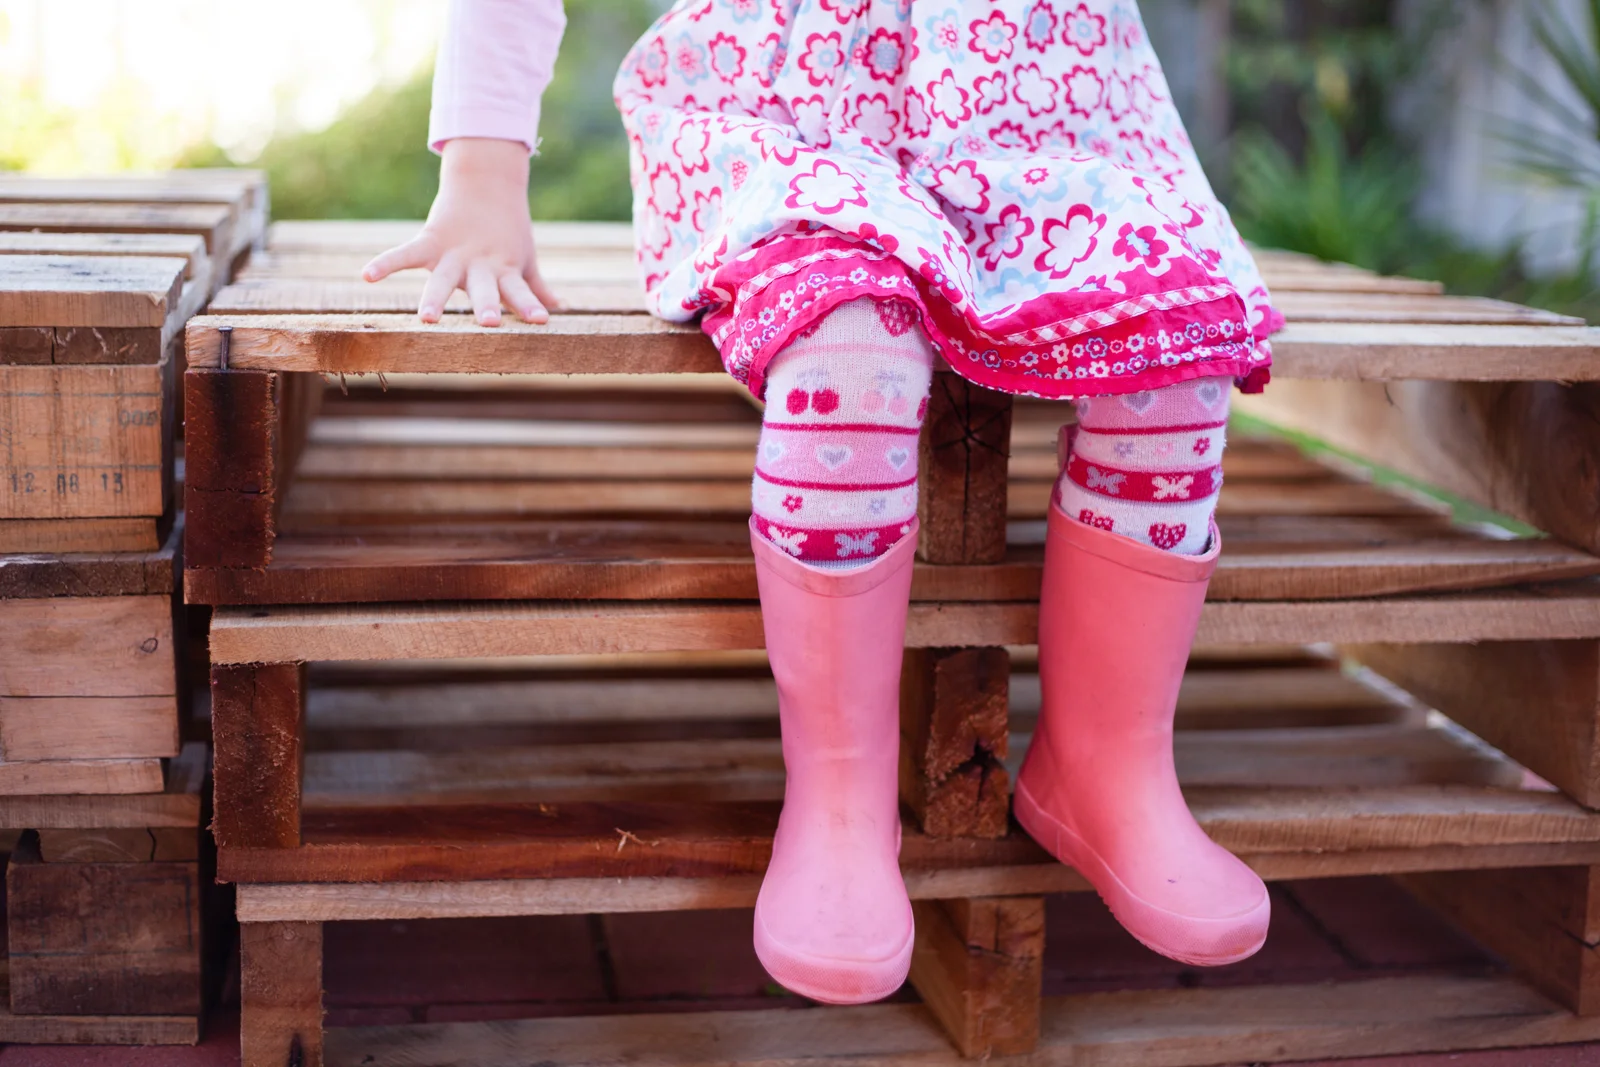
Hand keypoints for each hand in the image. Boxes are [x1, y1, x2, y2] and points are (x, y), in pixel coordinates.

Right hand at [362, 138, 558, 325]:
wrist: (486, 181)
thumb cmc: (508, 230)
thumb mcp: (524, 258)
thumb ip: (536, 288)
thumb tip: (559, 309)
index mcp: (505, 271)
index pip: (520, 291)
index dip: (530, 305)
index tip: (543, 320)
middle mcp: (479, 265)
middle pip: (483, 289)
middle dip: (487, 304)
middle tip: (490, 322)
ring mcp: (453, 254)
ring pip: (442, 280)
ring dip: (435, 298)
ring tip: (427, 319)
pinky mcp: (430, 240)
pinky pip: (405, 254)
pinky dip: (386, 263)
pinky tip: (366, 276)